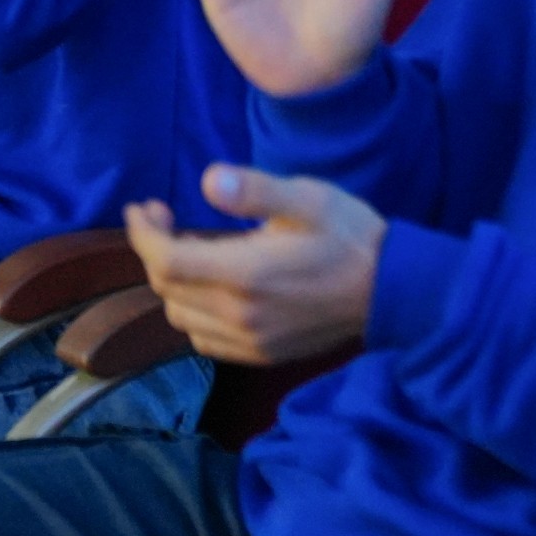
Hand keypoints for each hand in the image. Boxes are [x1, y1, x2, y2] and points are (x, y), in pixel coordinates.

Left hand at [125, 166, 383, 365]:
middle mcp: (241, 316)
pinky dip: (192, 312)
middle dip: (153, 248)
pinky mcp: (261, 355)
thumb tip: (208, 180)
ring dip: (171, 282)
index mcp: (247, 275)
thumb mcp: (307, 198)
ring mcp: (251, 342)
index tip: (142, 207)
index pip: (166, 262)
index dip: (143, 233)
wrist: (393, 291)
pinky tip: (207, 287)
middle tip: (164, 217)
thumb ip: (255, 190)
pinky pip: (204, 340)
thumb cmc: (349, 236)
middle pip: (167, 288)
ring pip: (180, 317)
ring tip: (186, 248)